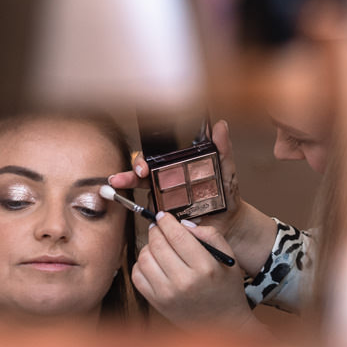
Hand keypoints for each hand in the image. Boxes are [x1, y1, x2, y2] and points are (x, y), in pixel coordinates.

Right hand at [111, 119, 246, 239]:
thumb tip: (221, 126)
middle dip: (127, 176)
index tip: (143, 168)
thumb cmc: (228, 193)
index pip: (155, 159)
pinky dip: (145, 214)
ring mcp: (164, 199)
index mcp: (178, 166)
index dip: (144, 161)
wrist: (231, 221)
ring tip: (116, 188)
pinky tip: (148, 215)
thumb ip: (223, 149)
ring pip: (143, 193)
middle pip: (141, 175)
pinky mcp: (166, 217)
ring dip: (127, 190)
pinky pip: (151, 214)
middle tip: (118, 180)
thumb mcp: (226, 169)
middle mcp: (167, 180)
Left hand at [131, 213, 254, 328]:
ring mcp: (167, 294)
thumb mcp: (229, 260)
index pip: (177, 235)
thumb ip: (210, 236)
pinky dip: (141, 264)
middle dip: (156, 231)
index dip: (166, 221)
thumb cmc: (227, 289)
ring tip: (159, 246)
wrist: (222, 324)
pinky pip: (137, 275)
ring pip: (144, 258)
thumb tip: (182, 225)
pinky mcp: (156, 303)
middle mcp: (184, 282)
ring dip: (148, 247)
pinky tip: (154, 263)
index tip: (163, 215)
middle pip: (158, 244)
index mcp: (205, 268)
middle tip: (160, 227)